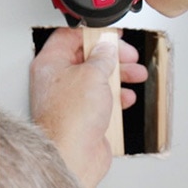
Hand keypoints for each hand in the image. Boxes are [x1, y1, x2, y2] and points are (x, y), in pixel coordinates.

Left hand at [30, 28, 147, 187]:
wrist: (74, 154)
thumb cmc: (72, 118)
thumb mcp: (94, 74)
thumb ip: (103, 57)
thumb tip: (108, 47)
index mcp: (51, 64)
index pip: (70, 37)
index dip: (94, 33)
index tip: (113, 34)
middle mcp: (59, 80)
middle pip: (88, 58)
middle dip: (113, 57)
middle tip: (129, 56)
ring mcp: (72, 99)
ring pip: (99, 79)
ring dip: (120, 76)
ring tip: (136, 75)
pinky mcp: (84, 116)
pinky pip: (103, 100)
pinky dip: (117, 97)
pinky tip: (126, 98)